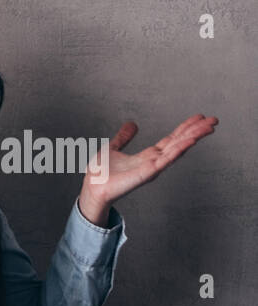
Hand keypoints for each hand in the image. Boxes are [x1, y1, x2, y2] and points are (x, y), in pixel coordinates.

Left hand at [79, 115, 217, 223]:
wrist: (92, 187)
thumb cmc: (100, 173)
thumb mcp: (113, 148)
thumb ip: (124, 137)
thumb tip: (132, 124)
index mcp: (147, 156)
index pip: (171, 140)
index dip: (185, 128)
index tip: (198, 118)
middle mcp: (154, 161)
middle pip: (179, 143)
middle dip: (196, 131)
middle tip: (213, 119)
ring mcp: (153, 167)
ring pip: (178, 149)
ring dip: (194, 137)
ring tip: (209, 127)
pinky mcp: (148, 173)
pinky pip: (167, 159)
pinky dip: (179, 149)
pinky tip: (191, 140)